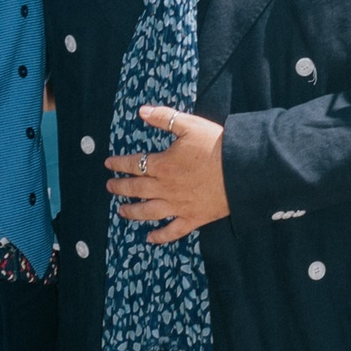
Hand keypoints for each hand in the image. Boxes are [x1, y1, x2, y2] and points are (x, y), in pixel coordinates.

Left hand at [106, 107, 229, 240]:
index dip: (119, 163)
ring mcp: (178, 206)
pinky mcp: (193, 218)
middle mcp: (165, 188)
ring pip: (148, 212)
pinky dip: (160, 236)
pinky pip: (173, 231)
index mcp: (163, 165)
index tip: (108, 164)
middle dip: (120, 187)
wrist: (242, 170)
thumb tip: (142, 111)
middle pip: (137, 188)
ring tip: (121, 211)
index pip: (134, 164)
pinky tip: (150, 238)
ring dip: (132, 212)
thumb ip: (164, 118)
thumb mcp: (190, 125)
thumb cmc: (216, 146)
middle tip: (110, 186)